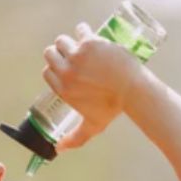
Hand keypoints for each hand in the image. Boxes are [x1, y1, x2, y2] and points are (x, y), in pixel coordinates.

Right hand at [41, 22, 143, 151]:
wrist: (132, 90)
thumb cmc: (112, 109)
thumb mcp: (91, 126)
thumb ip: (74, 139)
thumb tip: (59, 150)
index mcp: (63, 89)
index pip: (47, 72)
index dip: (55, 68)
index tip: (65, 68)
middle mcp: (66, 72)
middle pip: (50, 54)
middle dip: (58, 53)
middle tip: (72, 55)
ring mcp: (77, 56)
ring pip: (62, 40)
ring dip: (70, 41)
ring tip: (80, 44)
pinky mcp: (89, 43)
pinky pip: (80, 30)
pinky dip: (84, 30)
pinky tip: (88, 34)